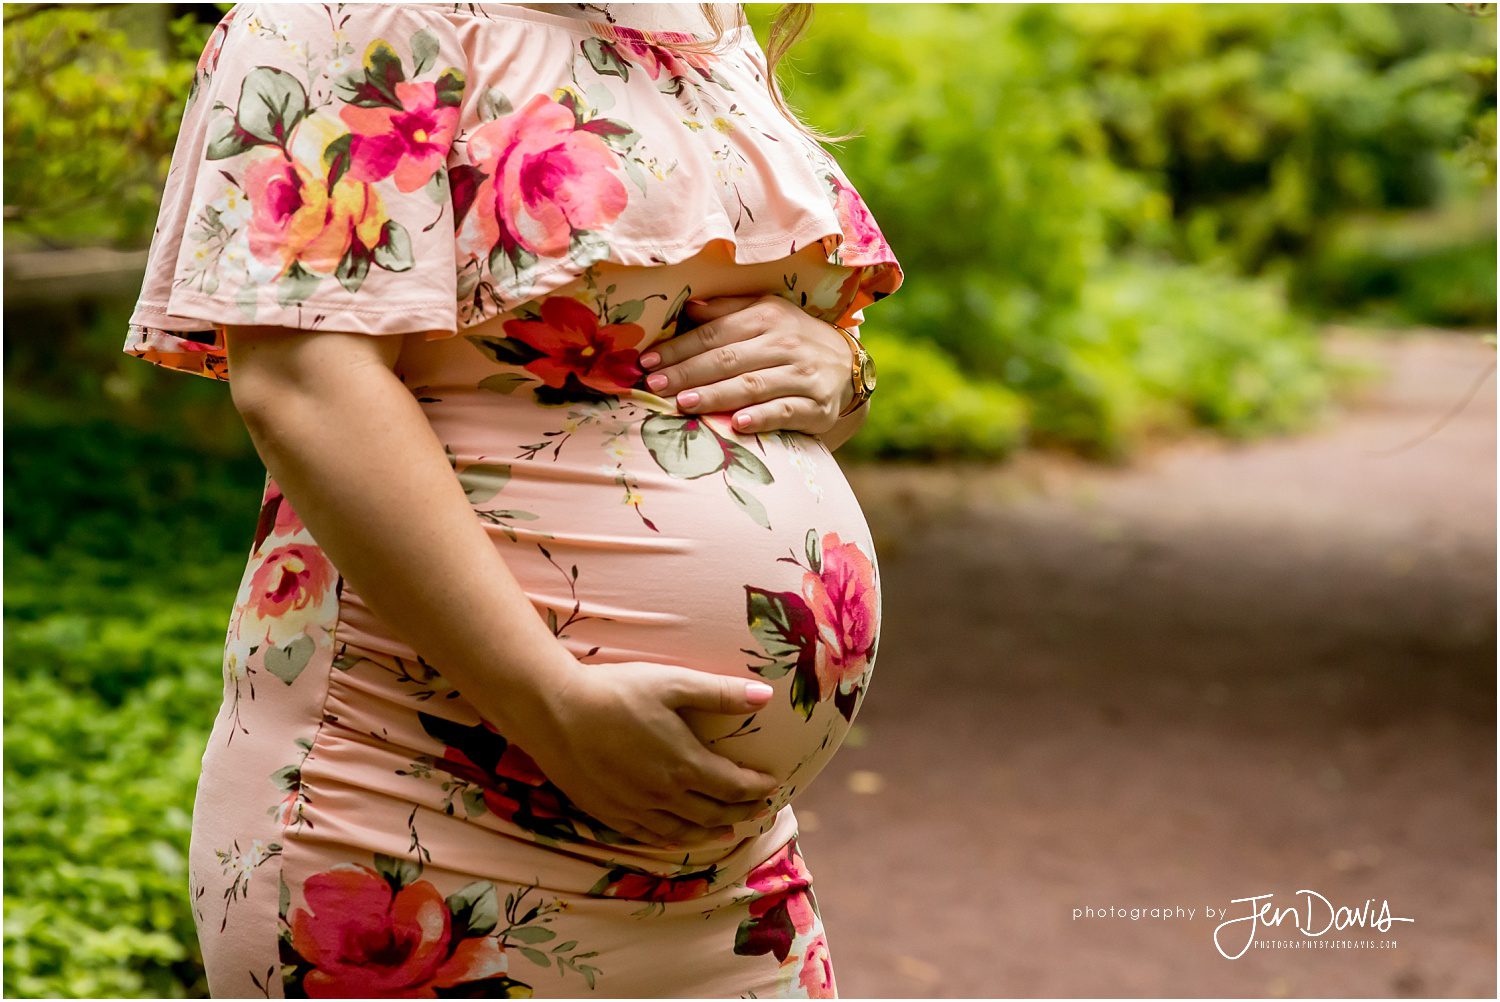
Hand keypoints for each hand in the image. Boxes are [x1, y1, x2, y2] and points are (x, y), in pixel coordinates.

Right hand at [516, 659, 782, 848]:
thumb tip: (765, 695)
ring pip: (684, 830)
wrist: (554, 712)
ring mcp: (635, 808)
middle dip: (743, 812)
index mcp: (685, 764)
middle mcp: (665, 794)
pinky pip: (649, 836)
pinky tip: (677, 836)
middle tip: (762, 810)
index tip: (773, 785)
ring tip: (729, 831)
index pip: (734, 786)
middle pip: (714, 813)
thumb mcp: (672, 682)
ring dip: (712, 832)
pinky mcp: (609, 812)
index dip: (758, 788)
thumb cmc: (615, 692)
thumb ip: (720, 693)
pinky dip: (673, 839)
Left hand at [638, 294, 855, 434]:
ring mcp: (803, 374)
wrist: (849, 366)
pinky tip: (737, 425)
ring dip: (716, 395)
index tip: (646, 362)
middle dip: (687, 373)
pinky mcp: (817, 405)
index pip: (714, 334)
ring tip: (683, 403)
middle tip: (654, 386)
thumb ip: (727, 310)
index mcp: (767, 316)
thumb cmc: (794, 339)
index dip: (678, 348)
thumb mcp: (766, 314)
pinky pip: (786, 411)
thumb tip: (687, 306)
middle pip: (728, 359)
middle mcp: (786, 342)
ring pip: (753, 384)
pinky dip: (761, 417)